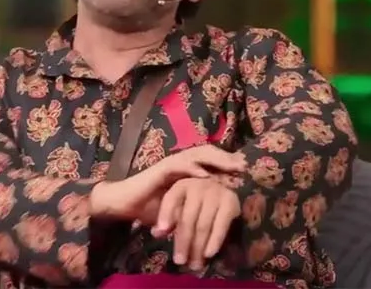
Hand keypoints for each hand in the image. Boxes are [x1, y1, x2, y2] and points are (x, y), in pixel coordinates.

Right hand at [90, 145, 244, 221]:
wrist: (124, 204)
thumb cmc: (150, 208)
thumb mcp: (179, 208)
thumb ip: (194, 207)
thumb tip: (216, 217)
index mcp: (185, 169)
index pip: (210, 159)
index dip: (227, 162)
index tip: (245, 169)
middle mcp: (179, 162)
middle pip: (207, 152)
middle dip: (227, 157)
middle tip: (245, 164)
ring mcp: (170, 164)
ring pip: (197, 154)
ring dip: (216, 159)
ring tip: (233, 165)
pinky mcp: (160, 170)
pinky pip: (179, 166)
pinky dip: (193, 169)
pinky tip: (206, 175)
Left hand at [151, 177, 240, 270]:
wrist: (224, 194)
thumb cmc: (197, 204)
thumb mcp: (181, 208)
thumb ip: (169, 220)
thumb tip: (156, 233)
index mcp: (182, 185)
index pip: (171, 199)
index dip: (165, 215)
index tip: (158, 233)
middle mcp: (198, 185)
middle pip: (187, 218)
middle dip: (183, 241)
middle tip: (179, 261)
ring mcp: (216, 192)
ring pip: (203, 225)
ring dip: (197, 247)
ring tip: (193, 265)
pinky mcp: (230, 201)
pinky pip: (220, 225)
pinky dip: (214, 241)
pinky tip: (208, 254)